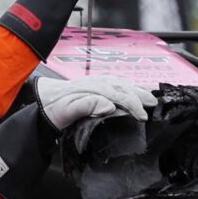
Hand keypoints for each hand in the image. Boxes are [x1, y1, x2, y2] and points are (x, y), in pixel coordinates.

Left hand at [39, 75, 155, 130]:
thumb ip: (87, 106)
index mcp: (93, 88)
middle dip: (141, 96)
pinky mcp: (98, 84)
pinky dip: (131, 86)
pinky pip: (118, 83)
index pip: (119, 96)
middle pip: (124, 87)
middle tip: (153, 106)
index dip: (133, 106)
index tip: (142, 116)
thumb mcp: (67, 110)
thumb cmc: (55, 108)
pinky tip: (137, 90)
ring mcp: (98, 81)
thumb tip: (109, 105)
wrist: (44, 100)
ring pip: (123, 83)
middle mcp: (97, 82)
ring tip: (151, 97)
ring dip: (138, 90)